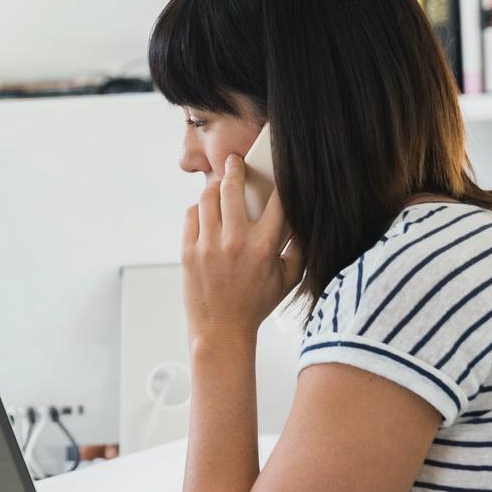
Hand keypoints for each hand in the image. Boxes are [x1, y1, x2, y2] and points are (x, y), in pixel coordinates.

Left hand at [183, 155, 303, 346]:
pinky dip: (199, 209)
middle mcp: (235, 242)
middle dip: (234, 168)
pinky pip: (191, 216)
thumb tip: (302, 221)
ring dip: (214, 187)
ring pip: (208, 198)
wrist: (221, 330)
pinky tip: (206, 211)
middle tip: (234, 161)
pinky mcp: (188, 251)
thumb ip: (299, 249)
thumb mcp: (288, 279)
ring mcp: (208, 246)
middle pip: (232, 188)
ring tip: (219, 185)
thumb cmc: (256, 304)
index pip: (276, 201)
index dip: (278, 182)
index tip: (275, 173)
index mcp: (264, 247)